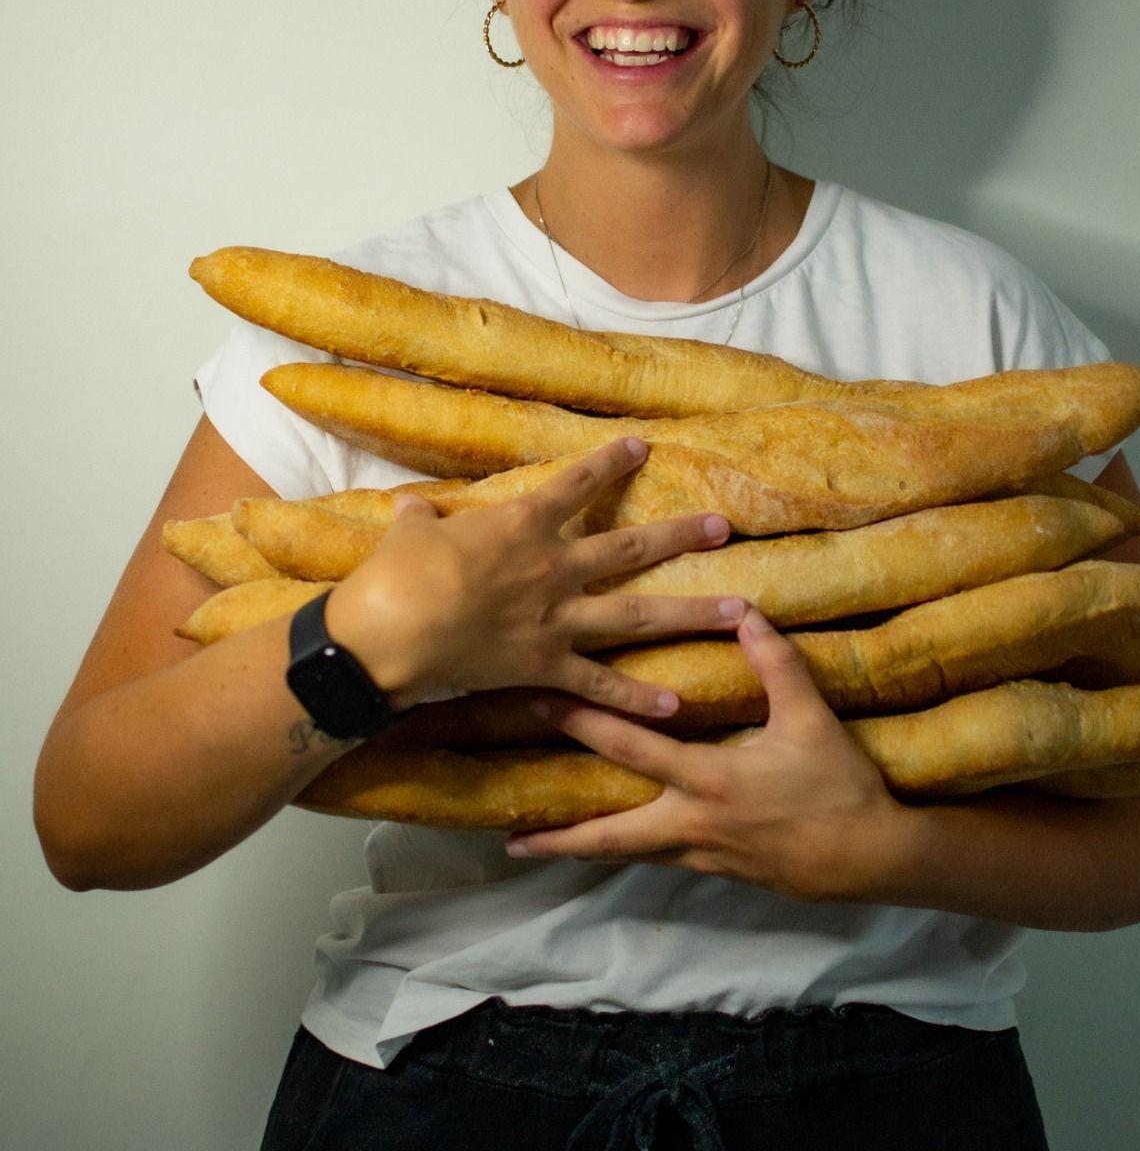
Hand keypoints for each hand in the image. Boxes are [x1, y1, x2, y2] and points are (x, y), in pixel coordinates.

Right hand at [323, 438, 745, 716]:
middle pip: (630, 548)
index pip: (576, 483)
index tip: (643, 446)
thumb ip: (421, 519)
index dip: (610, 462)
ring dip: (691, 612)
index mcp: (522, 524)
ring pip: (638, 614)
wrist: (389, 634)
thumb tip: (411, 506)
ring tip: (739, 610)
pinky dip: (636, 698)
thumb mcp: (409, 533)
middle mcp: (553, 567)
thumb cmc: (395, 574)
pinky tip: (674, 705)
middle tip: (724, 527)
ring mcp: (556, 619)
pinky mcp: (546, 666)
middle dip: (680, 535)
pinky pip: (601, 685)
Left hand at [505, 608, 922, 902]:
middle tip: (508, 830)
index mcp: (707, 779)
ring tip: (539, 851)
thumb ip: (775, 663)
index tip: (539, 703)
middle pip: (610, 835)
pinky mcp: (719, 871)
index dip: (583, 722)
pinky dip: (627, 854)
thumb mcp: (810, 718)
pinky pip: (659, 861)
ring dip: (585, 852)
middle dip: (558, 831)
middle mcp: (693, 824)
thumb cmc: (838, 786)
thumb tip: (745, 610)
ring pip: (630, 857)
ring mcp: (703, 855)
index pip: (631, 748)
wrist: (871, 857)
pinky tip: (612, 848)